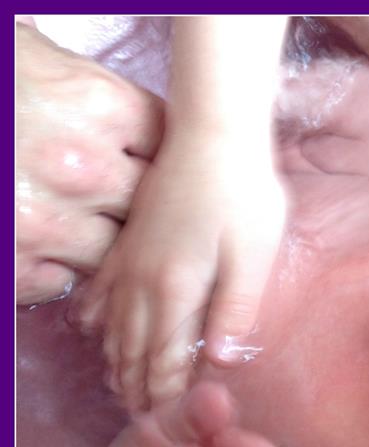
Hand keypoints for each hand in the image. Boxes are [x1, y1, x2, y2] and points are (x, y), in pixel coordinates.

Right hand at [15, 22, 161, 304]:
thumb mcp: (24, 56)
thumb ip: (80, 84)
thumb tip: (119, 104)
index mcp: (94, 105)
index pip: (167, 141)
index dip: (156, 152)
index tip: (144, 156)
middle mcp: (82, 168)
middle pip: (151, 203)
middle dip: (137, 201)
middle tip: (115, 194)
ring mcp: (50, 224)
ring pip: (116, 252)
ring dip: (102, 243)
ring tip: (76, 222)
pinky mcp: (16, 269)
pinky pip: (65, 284)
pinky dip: (58, 270)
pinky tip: (40, 246)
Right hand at [77, 131, 287, 410]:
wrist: (215, 133)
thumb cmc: (245, 197)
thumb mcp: (254, 259)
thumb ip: (234, 312)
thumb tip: (220, 364)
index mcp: (177, 291)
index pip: (165, 358)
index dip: (165, 392)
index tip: (166, 421)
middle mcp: (144, 281)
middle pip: (135, 348)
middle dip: (139, 386)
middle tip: (142, 420)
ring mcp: (130, 258)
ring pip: (115, 324)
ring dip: (117, 360)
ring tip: (119, 388)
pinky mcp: (130, 239)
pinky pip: (102, 289)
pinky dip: (98, 318)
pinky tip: (94, 330)